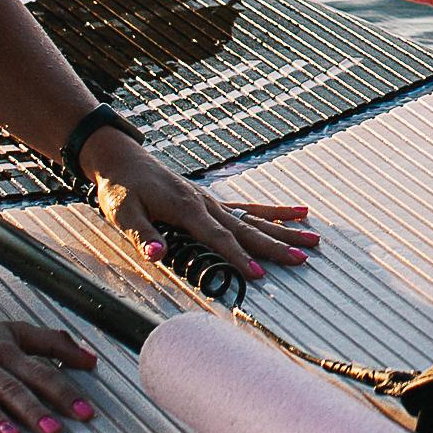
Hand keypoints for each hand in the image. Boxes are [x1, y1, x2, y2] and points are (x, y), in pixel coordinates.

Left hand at [87, 139, 317, 280]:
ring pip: (254, 218)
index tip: (259, 273)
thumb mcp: (123, 213)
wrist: (121, 158)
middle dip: (275, 245)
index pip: (219, 237)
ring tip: (313, 239)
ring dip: (284, 230)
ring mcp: (211, 201)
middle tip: (302, 258)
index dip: (239, 257)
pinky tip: (296, 213)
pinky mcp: (210, 200)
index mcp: (187, 208)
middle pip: (247, 228)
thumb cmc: (120, 187)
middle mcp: (205, 203)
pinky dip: (273, 212)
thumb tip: (159, 255)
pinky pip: (248, 207)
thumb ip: (143, 235)